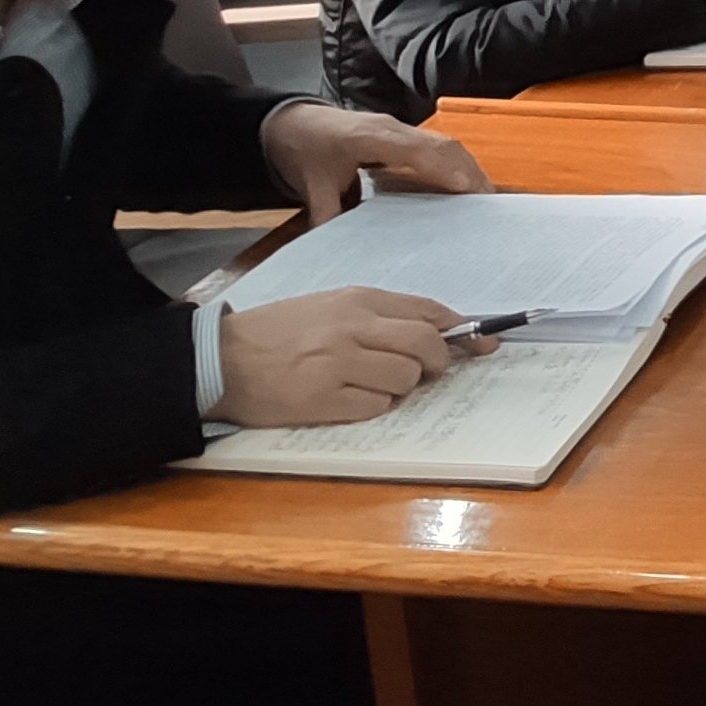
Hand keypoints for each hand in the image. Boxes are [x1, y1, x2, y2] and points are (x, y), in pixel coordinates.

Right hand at [214, 288, 470, 425]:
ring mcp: (338, 363)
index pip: (428, 311)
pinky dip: (374, 406)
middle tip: (429, 373)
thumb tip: (438, 332)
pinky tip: (348, 398)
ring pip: (406, 378)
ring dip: (402, 387)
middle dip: (439, 363)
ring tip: (372, 383)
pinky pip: (376, 406)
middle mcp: (352, 326)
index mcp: (357, 299)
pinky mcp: (324, 399)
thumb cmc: (279, 332)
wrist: (221, 356)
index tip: (483, 342)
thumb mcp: (330, 306)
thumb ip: (380, 315)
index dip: (463, 330)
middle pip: (426, 345)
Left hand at [261, 101, 485, 221]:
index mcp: (368, 137)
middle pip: (442, 145)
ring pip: (444, 144)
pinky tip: (465, 186)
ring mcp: (398, 128)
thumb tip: (339, 249)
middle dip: (469, 171)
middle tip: (490, 204)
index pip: (416, 150)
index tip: (469, 190)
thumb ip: (326, 214)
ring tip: (486, 199)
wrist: (290, 121)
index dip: (445, 169)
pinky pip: (437, 146)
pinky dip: (456, 165)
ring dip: (467, 168)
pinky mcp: (401, 134)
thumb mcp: (309, 185)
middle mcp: (391, 129)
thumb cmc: (302, 149)